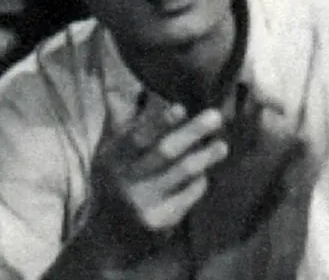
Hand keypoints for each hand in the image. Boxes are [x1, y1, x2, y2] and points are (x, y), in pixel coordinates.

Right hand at [90, 104, 228, 246]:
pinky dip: (199, 182)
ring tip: (222, 146)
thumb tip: (116, 90)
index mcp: (112, 159)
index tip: (181, 107)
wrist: (107, 239)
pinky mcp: (160, 221)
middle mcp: (126, 180)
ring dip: (205, 157)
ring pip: (181, 174)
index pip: (137, 137)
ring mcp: (144, 203)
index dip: (159, 121)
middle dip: (192, 133)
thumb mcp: (106, 155)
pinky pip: (188, 195)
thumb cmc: (114, 184)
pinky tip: (205, 174)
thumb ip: (116, 124)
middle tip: (215, 116)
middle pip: (164, 152)